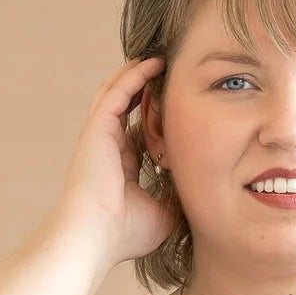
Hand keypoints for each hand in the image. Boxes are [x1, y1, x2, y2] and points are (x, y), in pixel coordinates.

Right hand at [57, 54, 176, 266]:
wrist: (95, 236)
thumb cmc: (125, 234)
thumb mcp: (162, 215)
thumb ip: (177, 199)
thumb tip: (200, 193)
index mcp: (121, 168)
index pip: (138, 133)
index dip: (156, 117)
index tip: (180, 106)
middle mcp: (108, 148)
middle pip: (126, 107)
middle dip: (145, 88)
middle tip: (169, 72)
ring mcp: (100, 135)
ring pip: (118, 92)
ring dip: (138, 74)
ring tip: (161, 58)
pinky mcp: (98, 127)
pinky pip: (118, 91)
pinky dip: (135, 75)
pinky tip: (154, 63)